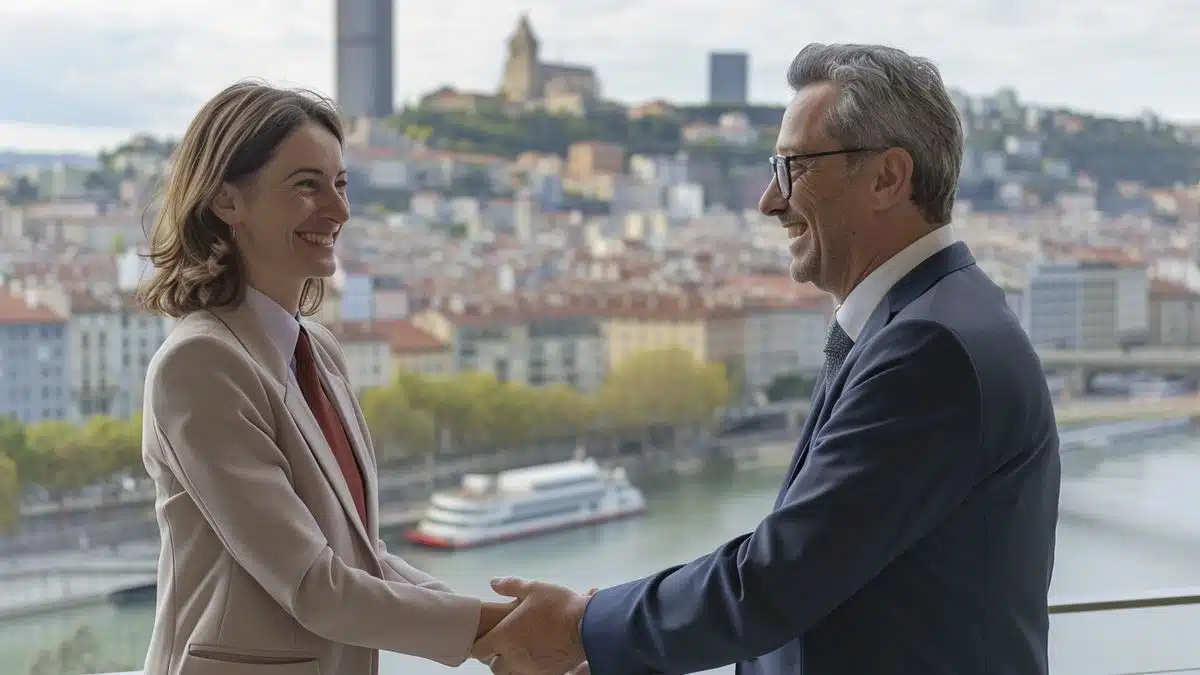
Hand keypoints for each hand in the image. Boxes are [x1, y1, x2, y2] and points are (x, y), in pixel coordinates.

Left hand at [471, 577, 593, 674]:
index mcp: (505, 637)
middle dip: (496, 657)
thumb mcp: (533, 588)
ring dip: (512, 665)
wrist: (587, 626)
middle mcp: (514, 657)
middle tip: (506, 645)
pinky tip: (538, 657)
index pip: (479, 650)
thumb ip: (511, 586)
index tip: (486, 637)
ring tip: (522, 652)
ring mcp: (529, 669)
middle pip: (494, 666)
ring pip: (511, 674)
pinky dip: (529, 669)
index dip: (480, 644)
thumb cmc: (558, 606)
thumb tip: (493, 583)